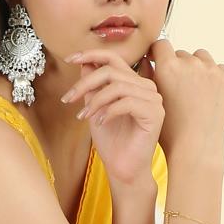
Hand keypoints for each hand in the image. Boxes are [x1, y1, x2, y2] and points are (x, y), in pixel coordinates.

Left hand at [60, 49, 162, 185]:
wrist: (123, 169)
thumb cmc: (112, 142)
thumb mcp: (96, 108)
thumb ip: (93, 86)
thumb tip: (84, 63)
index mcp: (134, 83)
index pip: (114, 59)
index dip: (91, 54)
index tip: (70, 58)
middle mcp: (146, 87)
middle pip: (112, 71)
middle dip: (85, 83)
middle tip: (68, 99)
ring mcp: (153, 99)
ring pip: (118, 86)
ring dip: (95, 101)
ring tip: (84, 116)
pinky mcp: (154, 113)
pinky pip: (126, 102)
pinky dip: (108, 111)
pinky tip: (99, 123)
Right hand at [146, 37, 223, 161]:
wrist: (195, 149)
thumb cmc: (168, 129)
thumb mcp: (152, 100)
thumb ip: (147, 75)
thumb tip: (147, 58)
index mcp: (168, 66)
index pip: (161, 45)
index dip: (158, 53)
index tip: (158, 62)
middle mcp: (191, 64)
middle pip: (181, 54)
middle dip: (178, 66)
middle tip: (177, 88)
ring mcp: (212, 71)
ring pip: (200, 58)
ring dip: (196, 68)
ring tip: (192, 90)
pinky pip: (218, 69)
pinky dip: (212, 78)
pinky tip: (206, 95)